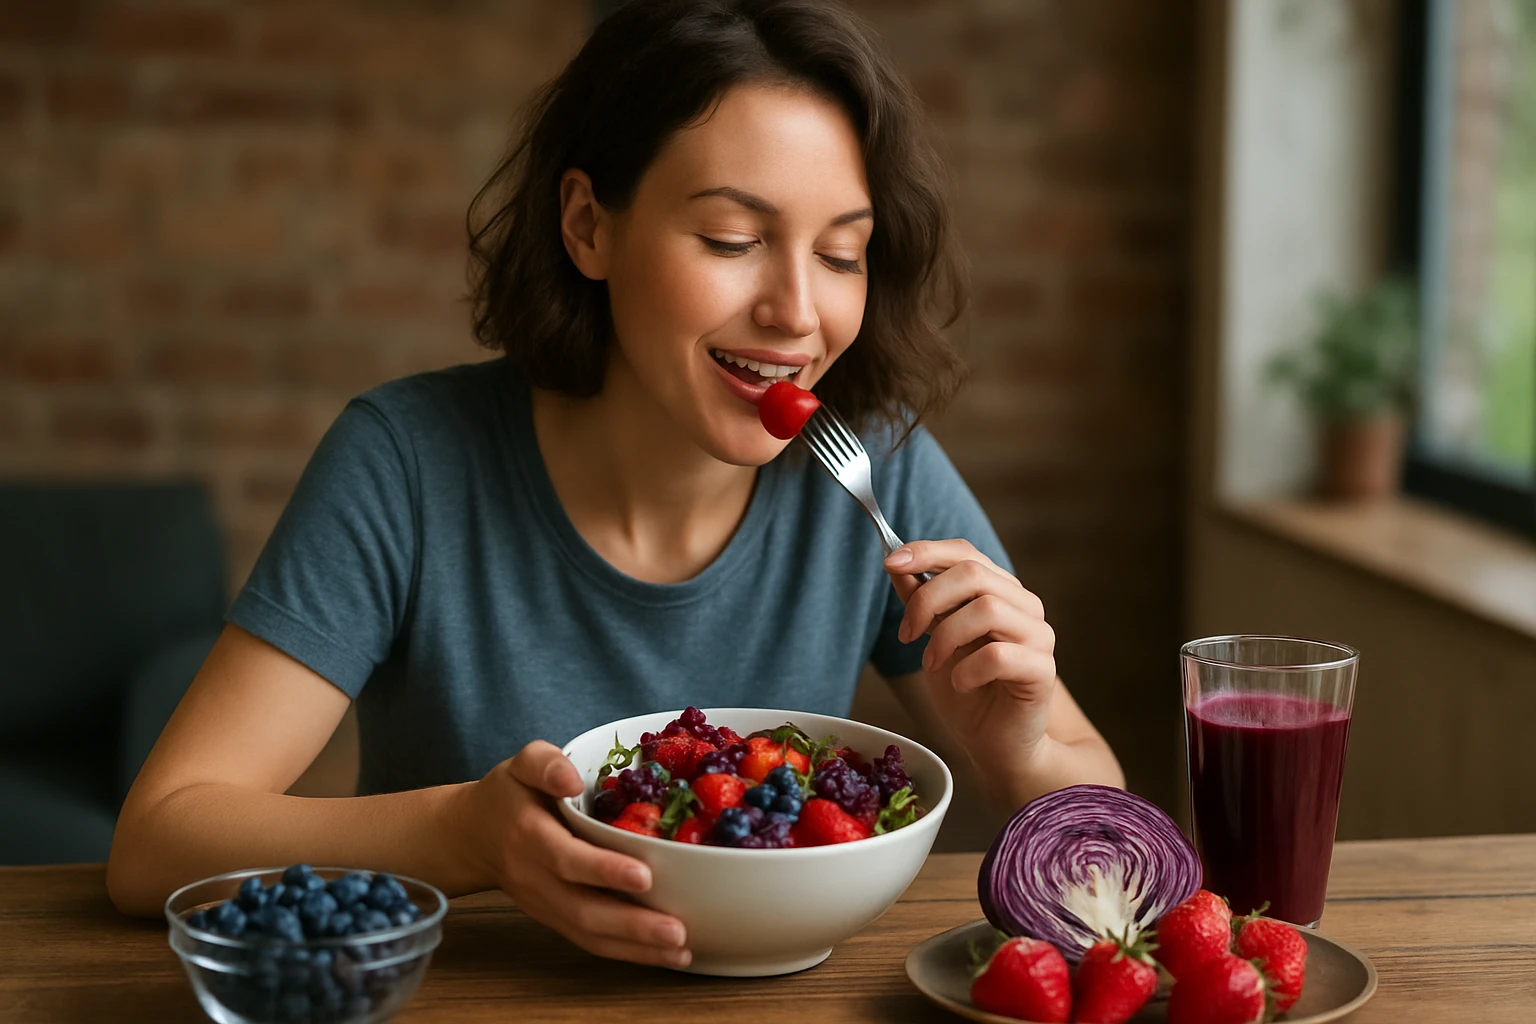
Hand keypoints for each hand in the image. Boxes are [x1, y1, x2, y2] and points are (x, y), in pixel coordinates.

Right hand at [460, 741, 690, 967]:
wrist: (472, 837)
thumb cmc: (508, 795)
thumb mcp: (520, 765)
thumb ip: (544, 763)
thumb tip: (570, 778)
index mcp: (529, 835)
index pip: (566, 858)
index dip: (603, 870)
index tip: (644, 876)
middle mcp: (536, 878)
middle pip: (582, 909)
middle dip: (631, 925)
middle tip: (676, 932)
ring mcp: (544, 905)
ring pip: (588, 934)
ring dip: (635, 948)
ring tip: (680, 952)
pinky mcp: (555, 919)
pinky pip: (589, 941)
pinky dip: (628, 953)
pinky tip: (665, 956)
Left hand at [884, 540, 1057, 788]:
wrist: (995, 744)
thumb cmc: (967, 689)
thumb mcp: (934, 639)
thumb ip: (922, 602)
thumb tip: (896, 564)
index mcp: (999, 591)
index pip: (966, 552)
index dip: (926, 552)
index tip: (890, 563)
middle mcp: (1024, 606)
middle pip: (973, 573)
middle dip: (927, 599)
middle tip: (907, 634)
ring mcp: (1038, 637)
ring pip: (987, 609)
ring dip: (945, 637)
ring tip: (932, 664)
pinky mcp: (1042, 671)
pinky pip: (998, 655)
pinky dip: (967, 669)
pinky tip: (960, 684)